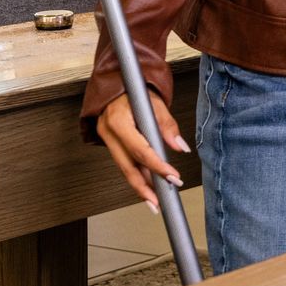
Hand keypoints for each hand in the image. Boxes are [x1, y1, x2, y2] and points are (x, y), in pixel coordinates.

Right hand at [98, 90, 188, 211]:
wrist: (116, 83)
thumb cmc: (136, 90)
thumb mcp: (155, 103)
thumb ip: (167, 125)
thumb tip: (180, 147)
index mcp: (118, 120)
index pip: (139, 149)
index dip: (156, 166)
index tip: (172, 177)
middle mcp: (108, 132)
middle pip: (127, 166)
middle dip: (144, 187)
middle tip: (160, 202)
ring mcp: (105, 138)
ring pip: (123, 168)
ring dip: (140, 186)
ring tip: (155, 201)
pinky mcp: (109, 142)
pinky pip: (123, 162)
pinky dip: (136, 174)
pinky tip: (147, 186)